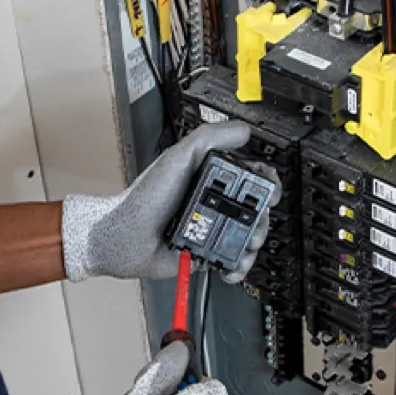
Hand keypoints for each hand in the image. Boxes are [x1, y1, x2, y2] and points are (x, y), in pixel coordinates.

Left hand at [61, 122, 279, 282]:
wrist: (126, 238)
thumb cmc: (145, 197)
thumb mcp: (178, 157)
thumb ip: (210, 138)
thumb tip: (242, 130)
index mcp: (208, 176)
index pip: (249, 175)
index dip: (265, 182)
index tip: (269, 191)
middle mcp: (212, 201)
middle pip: (254, 208)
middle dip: (262, 218)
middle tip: (255, 222)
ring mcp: (210, 227)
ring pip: (247, 235)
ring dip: (252, 242)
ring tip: (244, 245)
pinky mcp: (205, 251)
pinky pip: (232, 259)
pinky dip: (238, 264)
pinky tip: (233, 264)